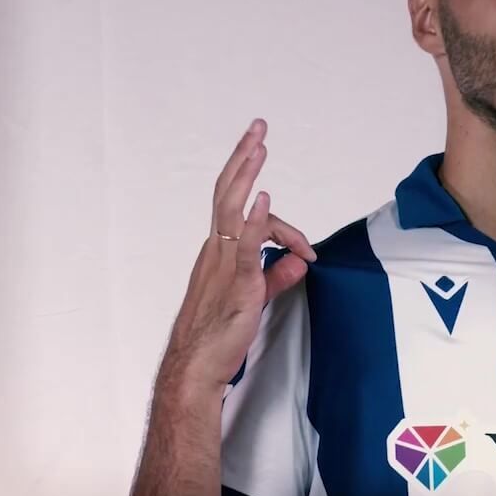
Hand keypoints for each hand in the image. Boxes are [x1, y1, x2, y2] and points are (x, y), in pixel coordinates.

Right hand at [161, 118, 316, 393]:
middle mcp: (216, 250)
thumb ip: (277, 277)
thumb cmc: (219, 336)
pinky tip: (263, 198)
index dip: (269, 207)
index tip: (292, 218)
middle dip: (243, 159)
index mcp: (218, 252)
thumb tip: (299, 263)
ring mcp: (224, 264)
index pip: (239, 211)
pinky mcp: (236, 283)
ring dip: (246, 173)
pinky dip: (255, 220)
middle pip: (226, 193)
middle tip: (257, 128)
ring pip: (232, 209)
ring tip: (259, 144)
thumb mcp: (255, 299)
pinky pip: (244, 245)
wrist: (195, 367)